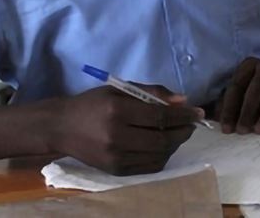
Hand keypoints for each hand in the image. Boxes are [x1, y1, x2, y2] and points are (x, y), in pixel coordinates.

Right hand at [48, 84, 201, 175]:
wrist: (62, 127)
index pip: (160, 116)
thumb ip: (152, 92)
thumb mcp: (120, 89)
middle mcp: (117, 137)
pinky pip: (148, 167)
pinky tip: (165, 145)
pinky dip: (163, 156)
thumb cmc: (93, 103)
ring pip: (158, 155)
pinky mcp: (115, 171)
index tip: (198, 112)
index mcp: (118, 112)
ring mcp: (115, 158)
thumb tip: (182, 101)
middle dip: (183, 131)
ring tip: (180, 132)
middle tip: (192, 123)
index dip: (183, 115)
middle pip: (162, 139)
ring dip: (175, 144)